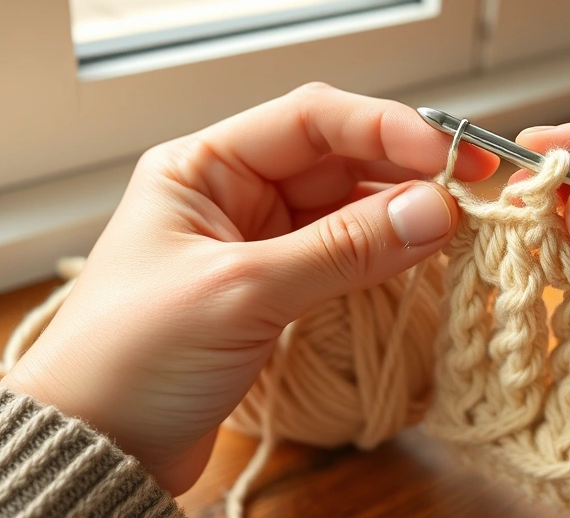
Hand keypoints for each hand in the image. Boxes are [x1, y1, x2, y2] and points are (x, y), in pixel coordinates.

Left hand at [2, 83, 497, 493]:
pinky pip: (344, 256)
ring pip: (348, 209)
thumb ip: (341, 250)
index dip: (384, 127)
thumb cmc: (131, 359)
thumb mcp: (240, 294)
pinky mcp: (276, 291)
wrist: (97, 449)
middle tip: (472, 187)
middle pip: (338, 161)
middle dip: (405, 170)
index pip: (310, 119)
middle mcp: (234, 194)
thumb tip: (433, 212)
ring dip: (402, 214)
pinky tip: (422, 255)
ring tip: (458, 225)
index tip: (445, 153)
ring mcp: (258, 243)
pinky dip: (385, 255)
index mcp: (203, 167)